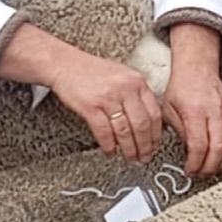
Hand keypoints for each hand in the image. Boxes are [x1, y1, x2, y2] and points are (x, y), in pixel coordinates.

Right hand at [48, 51, 162, 162]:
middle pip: (141, 125)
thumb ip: (136, 94)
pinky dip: (108, 145)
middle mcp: (125, 88)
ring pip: (124, 131)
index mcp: (137, 81)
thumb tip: (148, 120)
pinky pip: (104, 132)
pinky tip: (110, 150)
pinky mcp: (91, 106)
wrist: (65, 63)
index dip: (156, 134)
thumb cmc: (92, 71)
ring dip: (128, 149)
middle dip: (144, 146)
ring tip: (129, 157)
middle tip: (144, 157)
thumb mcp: (122, 75)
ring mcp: (108, 97)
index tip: (155, 145)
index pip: (154, 113)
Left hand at [161, 24, 221, 175]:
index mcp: (194, 111)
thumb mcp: (169, 110)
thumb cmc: (181, 87)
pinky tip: (219, 155)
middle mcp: (213, 112)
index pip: (199, 146)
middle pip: (218, 149)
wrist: (197, 67)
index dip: (195, 163)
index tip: (190, 170)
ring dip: (221, 161)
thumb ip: (178, 132)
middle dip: (210, 167)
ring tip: (211, 168)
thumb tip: (186, 152)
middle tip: (201, 174)